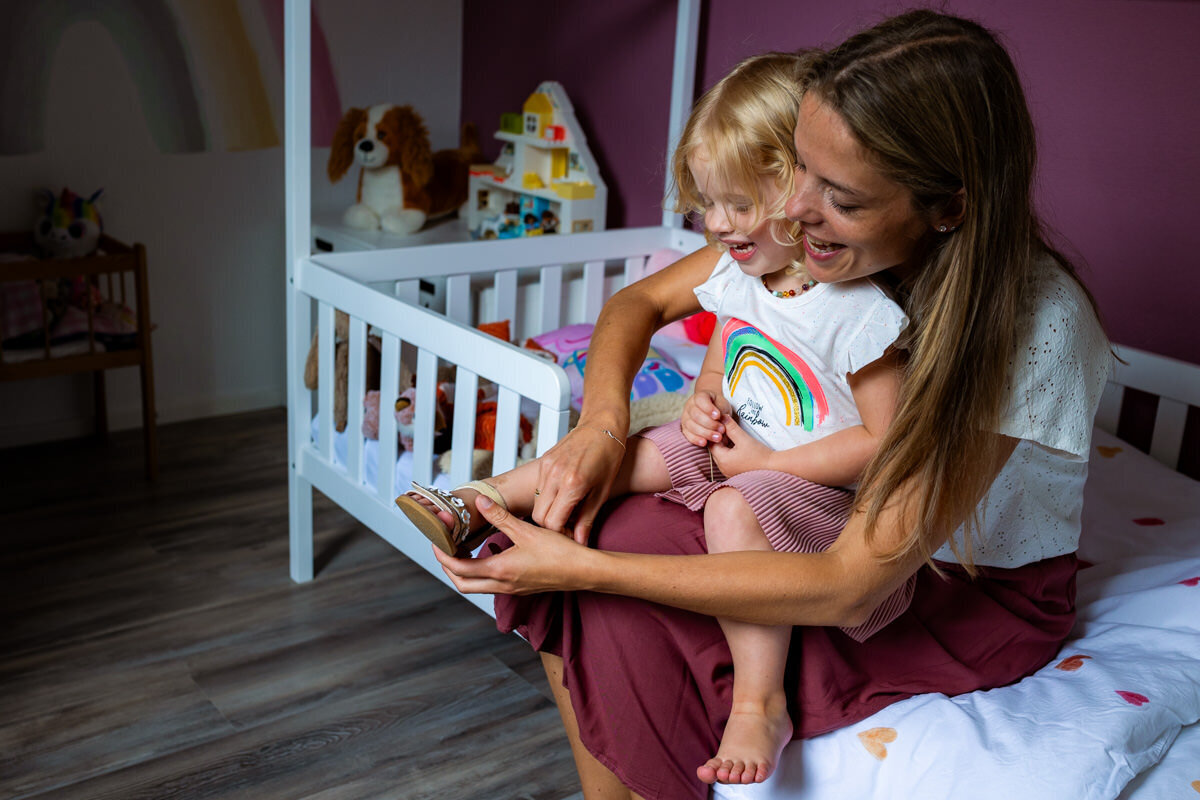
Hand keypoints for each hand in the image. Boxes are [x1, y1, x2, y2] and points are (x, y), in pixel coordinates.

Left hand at [433, 496, 589, 594]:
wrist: (584, 572)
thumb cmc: (560, 552)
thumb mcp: (528, 530)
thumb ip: (501, 517)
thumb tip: (480, 502)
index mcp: (500, 570)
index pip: (459, 568)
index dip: (443, 555)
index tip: (437, 540)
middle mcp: (502, 584)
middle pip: (462, 584)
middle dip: (448, 568)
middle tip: (445, 548)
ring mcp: (511, 589)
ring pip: (476, 586)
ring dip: (465, 571)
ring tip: (463, 550)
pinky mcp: (520, 589)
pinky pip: (491, 585)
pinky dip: (481, 572)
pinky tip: (489, 555)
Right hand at [532, 424, 625, 543]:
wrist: (602, 426)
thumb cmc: (608, 456)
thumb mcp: (602, 492)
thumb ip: (587, 519)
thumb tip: (579, 541)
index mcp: (572, 484)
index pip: (552, 523)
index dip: (561, 534)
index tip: (572, 533)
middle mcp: (554, 475)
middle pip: (538, 516)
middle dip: (551, 526)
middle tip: (569, 524)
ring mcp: (546, 467)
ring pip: (536, 503)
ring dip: (548, 511)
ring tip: (568, 509)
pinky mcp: (543, 461)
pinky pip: (538, 488)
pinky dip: (547, 497)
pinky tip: (563, 495)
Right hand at [681, 390, 729, 446]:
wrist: (714, 412)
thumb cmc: (718, 407)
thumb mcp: (722, 405)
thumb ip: (721, 411)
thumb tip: (722, 421)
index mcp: (699, 397)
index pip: (700, 400)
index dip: (708, 408)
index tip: (718, 416)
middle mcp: (689, 406)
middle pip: (696, 415)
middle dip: (710, 424)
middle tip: (722, 429)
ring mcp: (685, 418)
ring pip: (692, 426)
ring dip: (705, 433)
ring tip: (718, 438)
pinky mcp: (685, 429)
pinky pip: (688, 435)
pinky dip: (696, 439)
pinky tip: (704, 443)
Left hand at [709, 415, 770, 476]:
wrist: (774, 468)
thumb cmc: (759, 454)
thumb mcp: (743, 438)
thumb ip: (731, 427)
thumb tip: (722, 417)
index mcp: (722, 460)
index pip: (711, 443)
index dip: (716, 432)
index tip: (723, 425)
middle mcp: (723, 468)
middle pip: (716, 449)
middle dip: (720, 438)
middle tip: (729, 428)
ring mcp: (728, 472)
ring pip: (722, 454)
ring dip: (726, 445)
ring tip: (734, 436)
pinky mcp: (735, 472)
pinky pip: (728, 460)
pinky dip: (730, 452)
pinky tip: (738, 445)